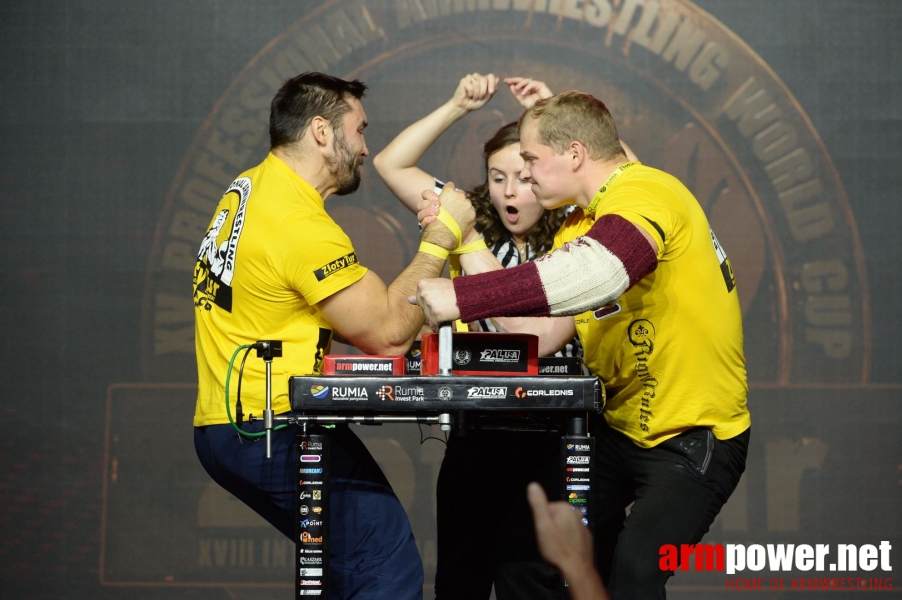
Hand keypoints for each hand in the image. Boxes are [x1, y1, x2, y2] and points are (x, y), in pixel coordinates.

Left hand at [412, 278, 459, 326]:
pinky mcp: (435, 314)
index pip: (419, 298)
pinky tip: (444, 319)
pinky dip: (438, 324)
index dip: (429, 300)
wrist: (467, 295)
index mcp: (422, 284)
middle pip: (423, 307)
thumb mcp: (437, 285)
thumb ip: (424, 292)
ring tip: (445, 310)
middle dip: (431, 308)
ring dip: (435, 316)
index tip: (437, 299)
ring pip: (428, 317)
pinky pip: (433, 324)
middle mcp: (423, 293)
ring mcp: (429, 304)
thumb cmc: (454, 290)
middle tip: (443, 304)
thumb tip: (409, 300)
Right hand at [422, 182, 474, 249]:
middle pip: (460, 193)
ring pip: (466, 202)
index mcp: (448, 191)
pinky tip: (461, 221)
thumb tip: (438, 198)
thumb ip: (433, 198)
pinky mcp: (472, 213)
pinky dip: (467, 215)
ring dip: (462, 207)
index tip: (446, 198)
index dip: (447, 192)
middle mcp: (459, 195)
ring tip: (456, 216)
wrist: (442, 236)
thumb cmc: (433, 221)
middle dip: (456, 199)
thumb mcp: (428, 207)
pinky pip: (470, 211)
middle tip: (451, 208)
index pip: (450, 185)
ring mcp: (467, 204)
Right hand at [451, 73, 499, 111]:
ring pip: (477, 84)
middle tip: (479, 98)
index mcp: (484, 79)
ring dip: (476, 94)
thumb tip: (498, 79)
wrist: (464, 107)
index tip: (491, 92)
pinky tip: (468, 95)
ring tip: (473, 97)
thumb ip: (492, 89)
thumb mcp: (487, 98)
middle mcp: (477, 77)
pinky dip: (470, 94)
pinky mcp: (463, 81)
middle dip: (483, 92)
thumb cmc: (475, 102)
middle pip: (484, 80)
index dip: (492, 84)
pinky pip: (470, 87)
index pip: (490, 76)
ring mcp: (470, 78)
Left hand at [505, 77, 553, 109]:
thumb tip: (511, 86)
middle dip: (514, 80)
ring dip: (520, 84)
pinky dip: (526, 88)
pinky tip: (523, 93)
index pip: (519, 84)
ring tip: (515, 88)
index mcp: (527, 89)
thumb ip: (516, 94)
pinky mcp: (541, 85)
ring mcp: (536, 84)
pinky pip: (532, 84)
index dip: (512, 82)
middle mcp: (531, 86)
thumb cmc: (534, 107)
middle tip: (506, 80)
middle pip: (522, 80)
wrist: (543, 111)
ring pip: (526, 81)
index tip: (505, 81)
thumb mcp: (522, 100)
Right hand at [527, 483, 607, 598]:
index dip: (542, 521)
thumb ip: (538, 504)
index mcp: (565, 507)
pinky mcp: (587, 537)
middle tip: (548, 540)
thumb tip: (533, 484)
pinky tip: (565, 550)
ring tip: (556, 547)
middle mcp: (576, 513)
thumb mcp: (542, 524)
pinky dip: (568, 540)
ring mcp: (583, 526)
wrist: (577, 568)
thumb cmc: (557, 547)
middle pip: (556, 516)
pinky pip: (573, 534)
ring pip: (565, 526)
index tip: (543, 532)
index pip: (547, 508)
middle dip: (551, 526)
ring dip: (560, 533)